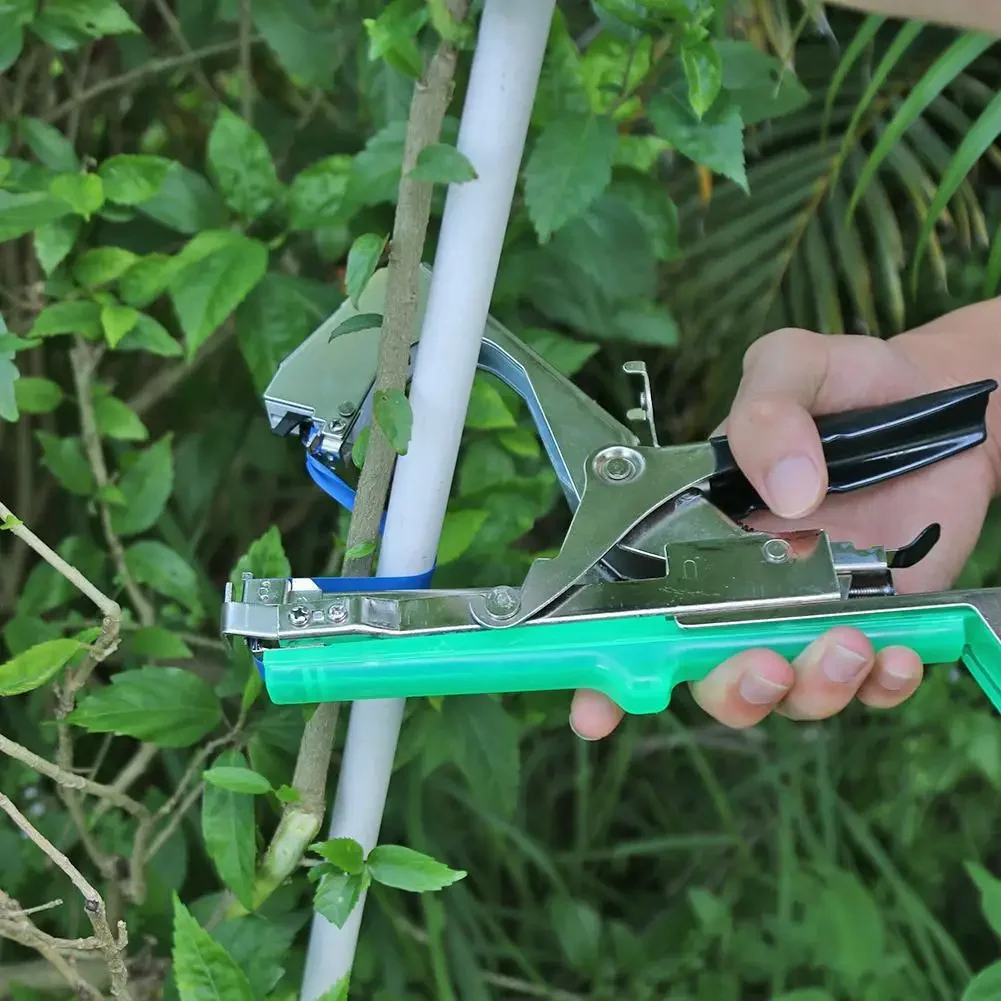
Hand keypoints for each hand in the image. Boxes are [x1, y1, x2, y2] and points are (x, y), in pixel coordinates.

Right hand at [570, 320, 1000, 737]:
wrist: (940, 397)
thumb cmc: (848, 384)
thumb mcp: (793, 368)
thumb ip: (768, 413)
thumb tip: (791, 496)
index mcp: (694, 537)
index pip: (633, 614)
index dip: (604, 672)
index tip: (592, 713)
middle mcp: (741, 591)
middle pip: (708, 676)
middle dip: (728, 690)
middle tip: (762, 665)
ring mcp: (808, 615)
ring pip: (787, 695)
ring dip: (809, 689)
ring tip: (850, 644)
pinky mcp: (878, 626)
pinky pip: (871, 685)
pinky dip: (882, 686)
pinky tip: (897, 654)